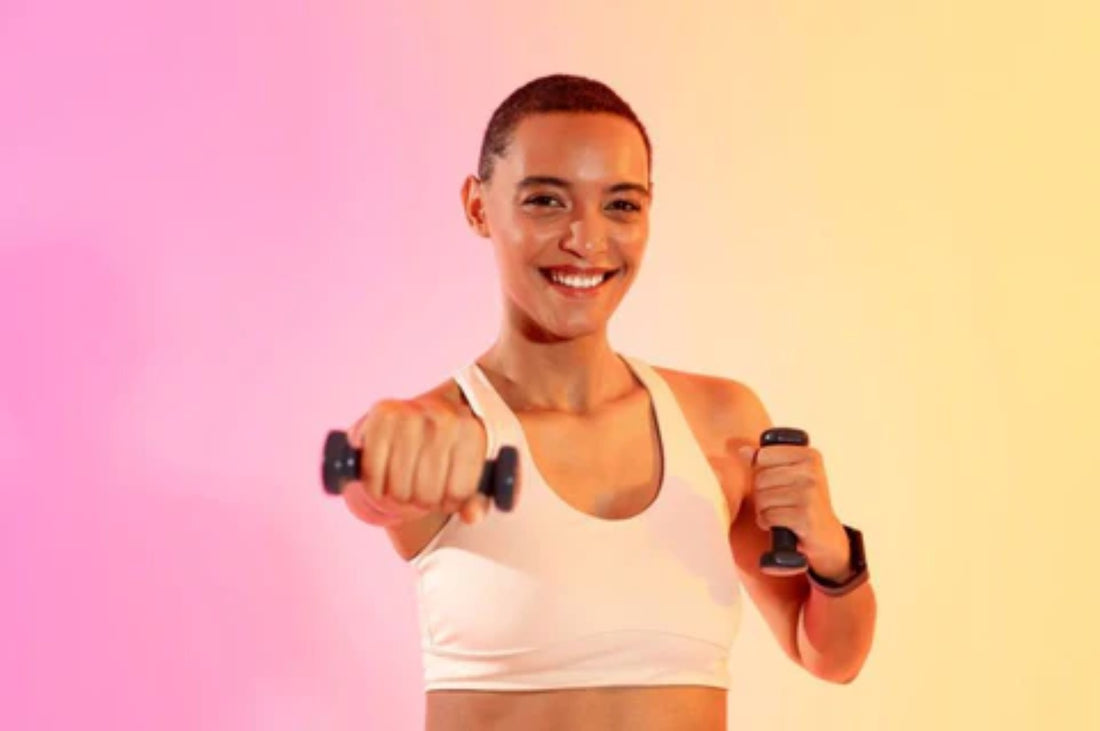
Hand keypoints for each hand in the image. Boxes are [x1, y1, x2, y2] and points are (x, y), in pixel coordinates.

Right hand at [342, 397, 494, 526]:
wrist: (411, 418)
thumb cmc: (442, 451)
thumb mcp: (464, 472)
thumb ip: (473, 499)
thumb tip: (472, 516)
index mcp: (471, 431)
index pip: (458, 494)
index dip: (449, 504)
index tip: (445, 496)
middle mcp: (444, 418)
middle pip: (428, 494)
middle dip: (422, 501)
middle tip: (420, 490)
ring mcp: (412, 414)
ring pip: (400, 489)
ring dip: (398, 496)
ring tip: (403, 483)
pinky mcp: (382, 415)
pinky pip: (374, 473)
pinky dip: (375, 486)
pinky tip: (383, 478)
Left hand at [737, 443, 850, 580]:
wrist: (826, 536)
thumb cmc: (805, 502)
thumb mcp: (790, 475)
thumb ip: (766, 460)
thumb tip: (744, 451)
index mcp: (809, 456)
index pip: (763, 455)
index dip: (762, 472)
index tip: (777, 482)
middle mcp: (812, 472)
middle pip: (760, 478)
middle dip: (762, 494)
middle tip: (778, 502)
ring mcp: (809, 494)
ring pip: (762, 497)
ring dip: (764, 510)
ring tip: (779, 513)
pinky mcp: (804, 516)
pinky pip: (768, 515)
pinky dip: (767, 522)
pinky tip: (779, 524)